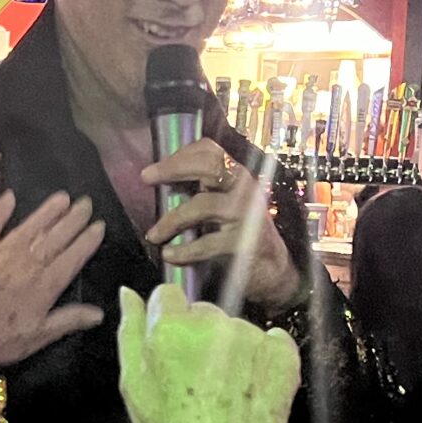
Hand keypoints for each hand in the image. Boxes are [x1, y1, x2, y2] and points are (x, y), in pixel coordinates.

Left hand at [0, 190, 105, 371]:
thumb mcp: (36, 337)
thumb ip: (68, 321)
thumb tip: (99, 313)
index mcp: (45, 284)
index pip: (73, 257)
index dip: (87, 240)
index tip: (99, 225)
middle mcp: (28, 261)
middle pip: (56, 236)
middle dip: (73, 219)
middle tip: (86, 203)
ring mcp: (2, 250)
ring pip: (31, 225)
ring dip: (48, 210)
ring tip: (63, 196)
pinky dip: (2, 209)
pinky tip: (10, 196)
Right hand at [116, 284, 298, 422]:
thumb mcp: (134, 389)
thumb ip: (130, 334)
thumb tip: (129, 293)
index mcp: (170, 331)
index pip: (168, 295)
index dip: (168, 324)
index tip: (173, 353)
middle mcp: (214, 325)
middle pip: (204, 312)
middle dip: (200, 337)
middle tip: (198, 383)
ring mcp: (252, 338)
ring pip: (235, 328)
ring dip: (231, 351)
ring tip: (225, 394)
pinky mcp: (282, 352)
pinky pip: (269, 341)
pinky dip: (262, 360)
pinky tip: (250, 391)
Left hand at [141, 139, 299, 311]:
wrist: (274, 271)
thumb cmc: (241, 236)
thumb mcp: (223, 207)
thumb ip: (201, 193)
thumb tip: (165, 186)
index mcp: (238, 177)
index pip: (211, 151)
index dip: (180, 155)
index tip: (154, 170)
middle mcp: (245, 189)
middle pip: (209, 166)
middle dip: (173, 168)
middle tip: (147, 178)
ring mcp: (247, 215)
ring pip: (202, 206)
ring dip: (171, 221)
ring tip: (154, 236)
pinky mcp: (246, 242)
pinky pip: (206, 243)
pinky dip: (183, 251)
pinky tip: (170, 256)